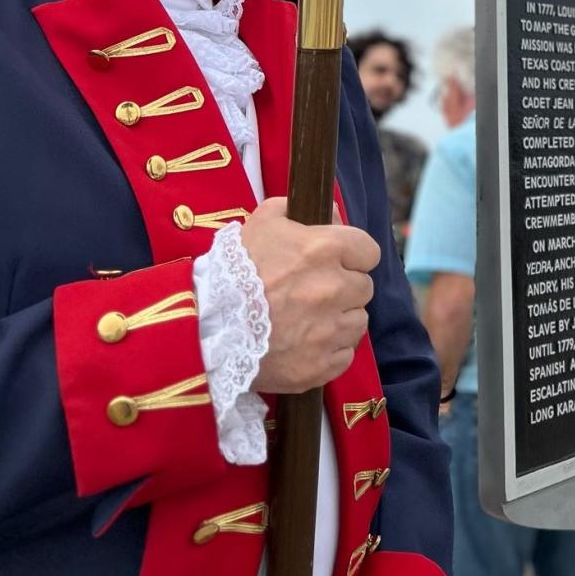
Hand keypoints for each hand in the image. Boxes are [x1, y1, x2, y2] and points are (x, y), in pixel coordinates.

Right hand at [242, 197, 380, 392]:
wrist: (204, 326)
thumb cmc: (233, 269)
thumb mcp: (262, 222)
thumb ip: (297, 209)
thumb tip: (333, 216)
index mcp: (324, 249)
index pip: (370, 251)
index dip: (354, 256)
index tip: (340, 262)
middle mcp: (334, 288)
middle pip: (364, 288)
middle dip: (345, 287)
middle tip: (317, 292)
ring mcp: (329, 330)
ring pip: (358, 322)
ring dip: (341, 319)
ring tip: (310, 319)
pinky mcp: (320, 366)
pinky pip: (344, 355)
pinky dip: (330, 351)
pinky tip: (307, 343)